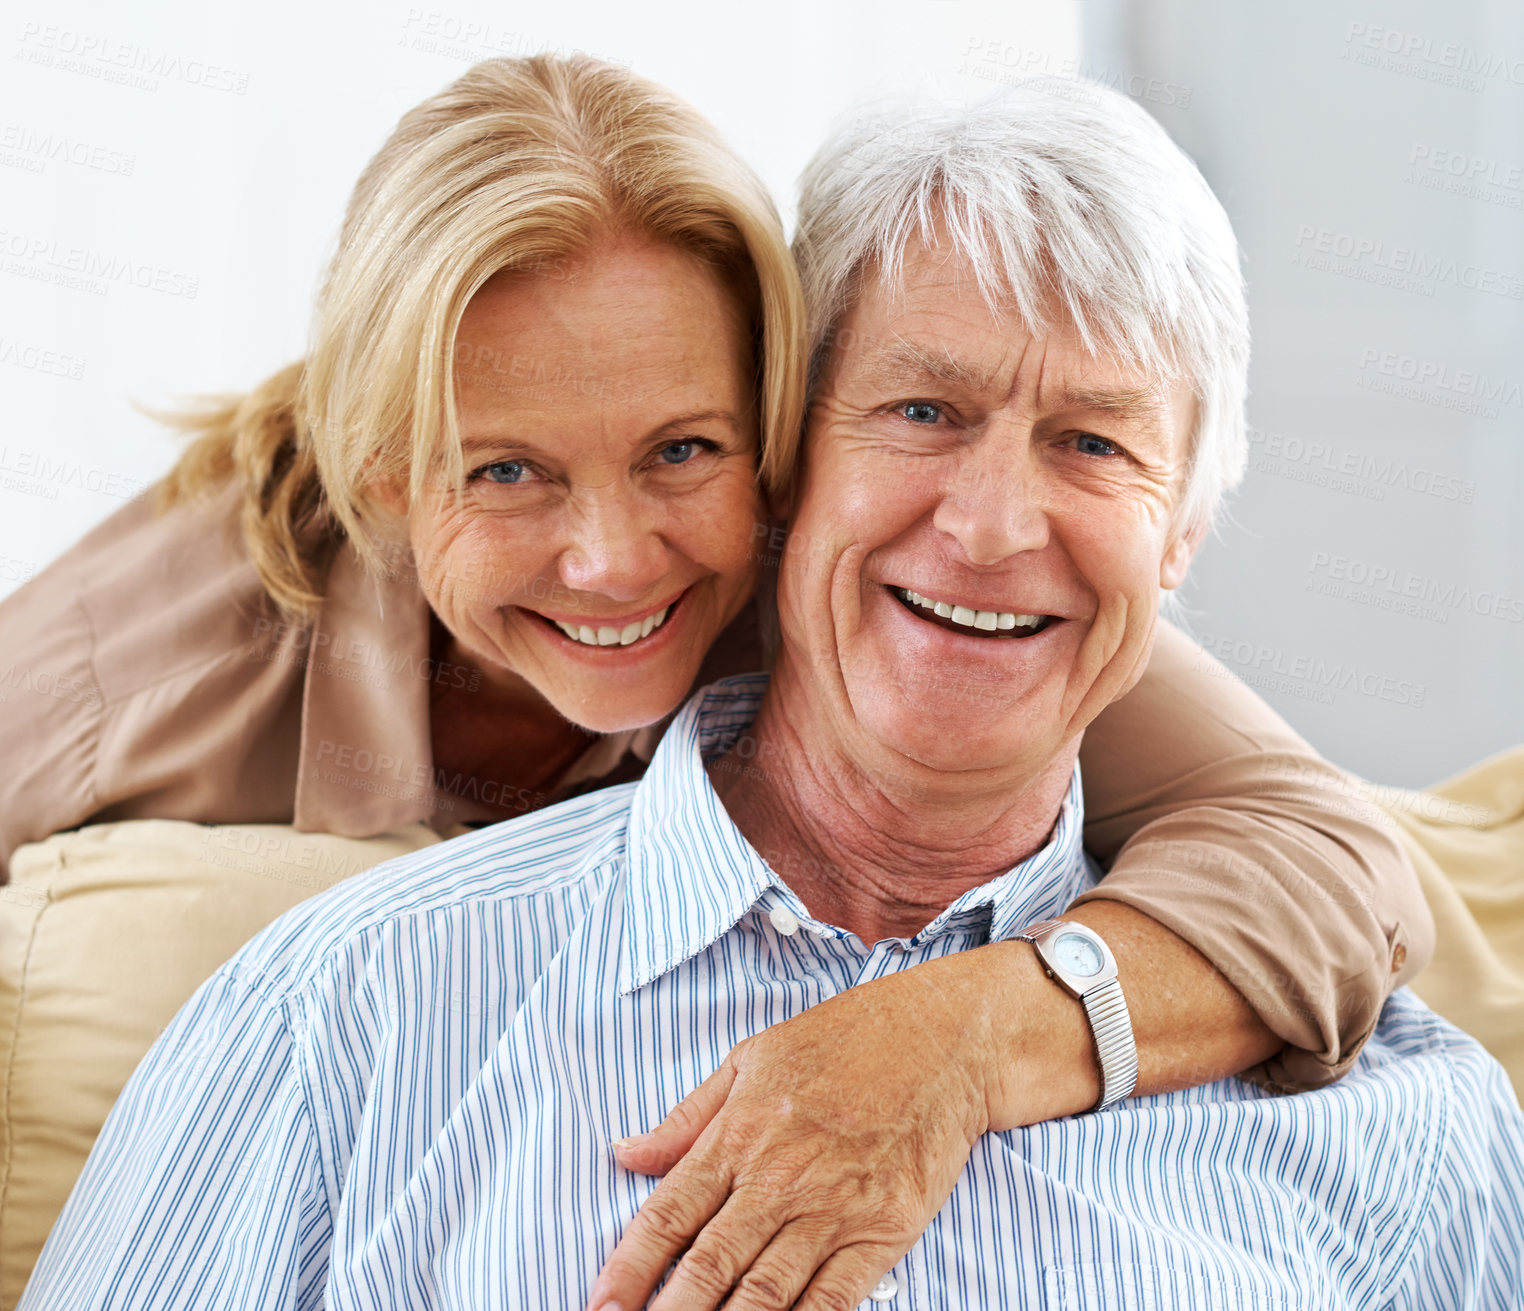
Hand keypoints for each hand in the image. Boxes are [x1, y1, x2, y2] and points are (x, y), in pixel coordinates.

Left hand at [585, 952, 1012, 1310]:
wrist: (942, 1040)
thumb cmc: (843, 1041)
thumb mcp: (751, 1060)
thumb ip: (687, 1118)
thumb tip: (625, 1153)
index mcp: (740, 1133)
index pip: (669, 1213)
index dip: (629, 1266)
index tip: (599, 1304)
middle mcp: (779, 1178)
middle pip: (709, 1265)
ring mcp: (832, 1210)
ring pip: (763, 1295)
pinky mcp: (881, 1233)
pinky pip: (831, 1301)